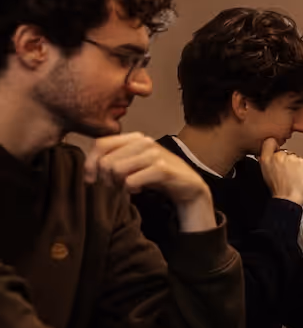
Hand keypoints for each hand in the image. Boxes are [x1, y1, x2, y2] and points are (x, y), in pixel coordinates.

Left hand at [84, 133, 214, 231]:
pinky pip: (131, 180)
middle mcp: (144, 141)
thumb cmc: (157, 175)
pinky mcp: (162, 168)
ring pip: (116, 170)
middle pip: (106, 160)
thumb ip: (114, 159)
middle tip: (116, 186)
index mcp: (135, 137)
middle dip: (105, 179)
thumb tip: (88, 171)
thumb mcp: (134, 163)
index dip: (90, 163)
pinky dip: (131, 189)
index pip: (100, 144)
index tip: (92, 180)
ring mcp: (154, 154)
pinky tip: (139, 189)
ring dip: (118, 184)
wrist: (188, 186)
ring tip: (129, 186)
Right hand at [259, 138, 302, 204]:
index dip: (273, 146)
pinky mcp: (302, 161)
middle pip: (284, 151)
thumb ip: (267, 160)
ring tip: (291, 175)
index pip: (269, 141)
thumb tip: (269, 152)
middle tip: (285, 171)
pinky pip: (301, 161)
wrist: (288, 197)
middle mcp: (278, 155)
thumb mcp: (265, 173)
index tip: (275, 151)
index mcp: (266, 158)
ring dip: (293, 163)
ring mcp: (291, 157)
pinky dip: (301, 167)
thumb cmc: (277, 188)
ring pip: (293, 157)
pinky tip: (297, 176)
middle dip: (285, 159)